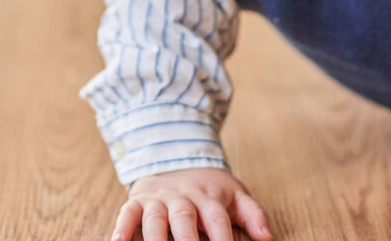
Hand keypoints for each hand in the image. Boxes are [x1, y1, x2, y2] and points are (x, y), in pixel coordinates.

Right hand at [112, 167, 272, 240]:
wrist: (177, 158)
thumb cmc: (210, 188)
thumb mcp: (236, 195)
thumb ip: (253, 215)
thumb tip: (268, 238)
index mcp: (209, 198)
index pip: (217, 221)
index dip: (222, 240)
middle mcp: (183, 198)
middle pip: (185, 220)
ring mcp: (159, 199)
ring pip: (155, 219)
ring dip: (155, 238)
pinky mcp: (139, 201)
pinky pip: (127, 213)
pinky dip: (122, 227)